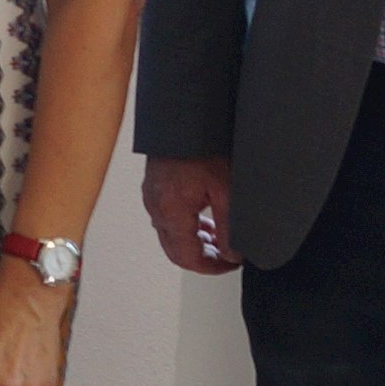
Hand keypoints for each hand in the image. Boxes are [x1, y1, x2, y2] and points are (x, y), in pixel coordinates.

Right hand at [144, 155, 237, 274]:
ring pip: (171, 236)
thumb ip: (230, 226)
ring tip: (220, 236)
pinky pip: (167, 219)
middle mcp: (156, 208)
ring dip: (196, 242)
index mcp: (170, 211)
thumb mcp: (225, 188)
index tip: (232, 264)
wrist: (183, 117)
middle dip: (203, 258)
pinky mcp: (154, 188)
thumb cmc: (202, 144)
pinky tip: (205, 219)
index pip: (187, 258)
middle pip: (176, 251)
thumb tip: (233, 254)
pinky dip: (186, 227)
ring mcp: (152, 198)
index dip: (212, 267)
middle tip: (228, 256)